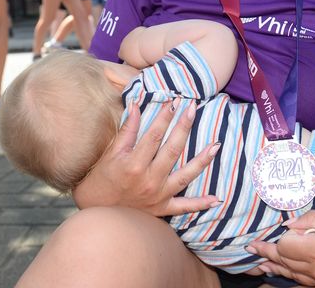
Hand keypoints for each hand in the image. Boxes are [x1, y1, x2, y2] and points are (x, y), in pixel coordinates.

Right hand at [71, 101, 220, 216]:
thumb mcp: (111, 153)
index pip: (153, 135)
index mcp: (133, 165)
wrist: (97, 212)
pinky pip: (184, 207)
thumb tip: (135, 105)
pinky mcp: (162, 209)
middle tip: (193, 108)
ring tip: (216, 146)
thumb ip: (127, 130)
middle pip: (172, 150)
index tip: (174, 101)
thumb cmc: (102, 179)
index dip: (164, 117)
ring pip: (185, 176)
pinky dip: (201, 204)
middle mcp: (148, 180)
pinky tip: (217, 199)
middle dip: (183, 127)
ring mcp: (158, 196)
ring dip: (202, 161)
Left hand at [247, 211, 314, 286]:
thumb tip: (290, 224)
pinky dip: (289, 275)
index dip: (274, 240)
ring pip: (291, 275)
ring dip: (274, 267)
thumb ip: (313, 220)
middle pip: (284, 262)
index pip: (284, 246)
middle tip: (251, 248)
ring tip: (259, 263)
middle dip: (266, 254)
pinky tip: (282, 272)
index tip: (264, 235)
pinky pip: (303, 282)